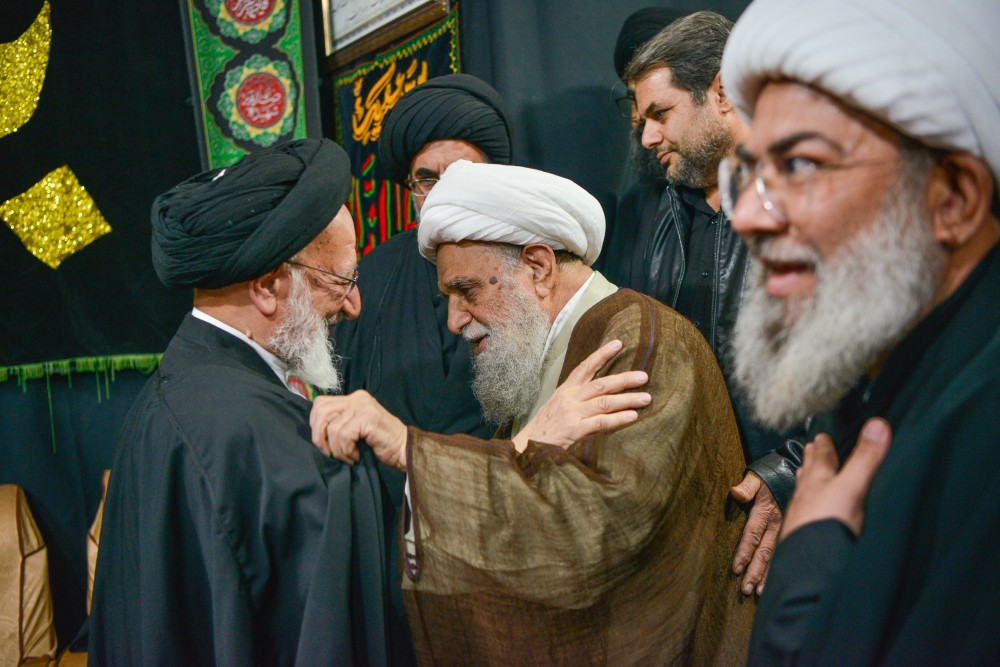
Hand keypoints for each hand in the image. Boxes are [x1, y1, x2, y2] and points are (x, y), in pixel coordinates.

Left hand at [310, 390, 407, 468]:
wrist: (403, 449)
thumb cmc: (379, 442)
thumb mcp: (355, 427)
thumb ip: (339, 421)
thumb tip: (315, 428)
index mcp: (353, 398)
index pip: (320, 404)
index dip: (315, 424)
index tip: (323, 442)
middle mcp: (357, 398)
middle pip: (322, 412)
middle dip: (320, 436)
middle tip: (330, 452)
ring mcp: (363, 406)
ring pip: (332, 428)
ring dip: (337, 449)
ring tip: (348, 456)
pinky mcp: (368, 418)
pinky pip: (344, 435)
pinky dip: (346, 451)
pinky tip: (355, 455)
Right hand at [512, 339, 650, 451]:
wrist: (528, 447)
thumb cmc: (545, 427)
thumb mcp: (557, 405)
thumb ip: (576, 397)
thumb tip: (600, 391)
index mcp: (566, 390)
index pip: (585, 367)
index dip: (602, 354)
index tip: (619, 344)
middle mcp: (569, 398)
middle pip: (601, 384)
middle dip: (624, 379)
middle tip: (643, 377)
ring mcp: (572, 413)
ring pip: (604, 402)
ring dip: (627, 399)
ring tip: (646, 398)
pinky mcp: (574, 430)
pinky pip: (601, 422)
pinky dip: (618, 419)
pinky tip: (632, 417)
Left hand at [730, 472, 780, 595]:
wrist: (793, 471)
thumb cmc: (769, 475)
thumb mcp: (756, 477)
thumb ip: (746, 486)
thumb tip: (735, 492)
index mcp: (765, 511)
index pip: (752, 534)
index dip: (744, 551)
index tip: (737, 568)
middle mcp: (776, 524)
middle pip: (764, 551)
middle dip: (755, 571)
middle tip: (746, 590)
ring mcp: (786, 529)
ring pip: (776, 555)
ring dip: (768, 574)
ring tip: (761, 592)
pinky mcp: (792, 531)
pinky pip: (786, 552)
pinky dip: (781, 568)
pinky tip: (777, 583)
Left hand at [781, 418, 891, 539]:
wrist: (808, 567)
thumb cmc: (826, 524)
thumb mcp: (852, 488)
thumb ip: (865, 459)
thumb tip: (877, 423)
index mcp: (817, 479)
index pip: (820, 455)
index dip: (822, 444)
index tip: (821, 435)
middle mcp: (805, 495)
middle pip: (808, 472)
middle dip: (811, 460)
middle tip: (809, 449)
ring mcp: (801, 515)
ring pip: (804, 492)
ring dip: (808, 482)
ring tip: (806, 475)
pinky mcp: (802, 535)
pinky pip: (805, 514)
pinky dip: (809, 507)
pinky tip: (810, 514)